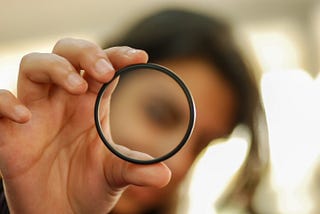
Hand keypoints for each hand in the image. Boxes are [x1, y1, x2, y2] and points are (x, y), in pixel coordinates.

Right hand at [0, 38, 170, 213]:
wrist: (60, 212)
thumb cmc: (88, 186)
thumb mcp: (115, 175)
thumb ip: (137, 170)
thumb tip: (166, 175)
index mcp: (92, 103)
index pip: (104, 66)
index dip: (119, 55)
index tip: (140, 57)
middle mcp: (65, 100)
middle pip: (68, 52)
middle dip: (86, 53)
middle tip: (104, 71)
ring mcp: (37, 111)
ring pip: (35, 65)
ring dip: (55, 68)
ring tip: (77, 88)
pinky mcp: (10, 130)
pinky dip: (6, 102)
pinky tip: (26, 117)